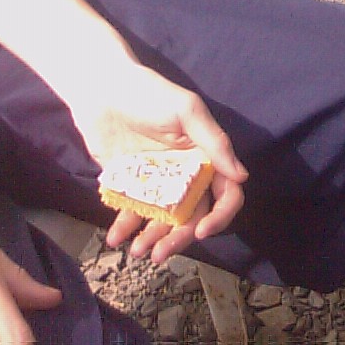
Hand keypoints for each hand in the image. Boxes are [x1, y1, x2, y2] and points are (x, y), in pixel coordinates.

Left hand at [61, 52, 246, 265]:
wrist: (102, 90)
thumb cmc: (149, 94)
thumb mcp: (187, 111)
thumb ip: (214, 141)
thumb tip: (242, 176)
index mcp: (204, 155)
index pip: (225, 191)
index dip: (219, 215)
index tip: (201, 231)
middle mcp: (185, 173)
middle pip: (193, 215)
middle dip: (179, 238)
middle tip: (159, 254)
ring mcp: (157, 182)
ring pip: (163, 220)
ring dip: (153, 239)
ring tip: (136, 251)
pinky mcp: (130, 186)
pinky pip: (133, 213)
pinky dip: (126, 229)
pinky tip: (116, 238)